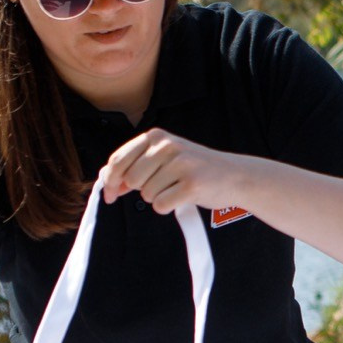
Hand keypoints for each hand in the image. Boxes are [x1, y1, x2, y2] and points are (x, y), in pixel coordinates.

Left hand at [100, 128, 246, 214]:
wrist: (234, 175)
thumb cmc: (195, 168)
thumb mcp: (164, 158)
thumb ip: (136, 167)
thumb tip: (109, 184)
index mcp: (157, 136)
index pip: (118, 160)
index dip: (110, 181)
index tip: (110, 194)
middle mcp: (167, 146)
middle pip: (131, 180)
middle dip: (141, 189)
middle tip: (162, 186)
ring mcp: (181, 165)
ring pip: (146, 195)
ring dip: (159, 197)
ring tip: (177, 187)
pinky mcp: (191, 185)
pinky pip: (161, 205)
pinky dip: (169, 207)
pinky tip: (183, 196)